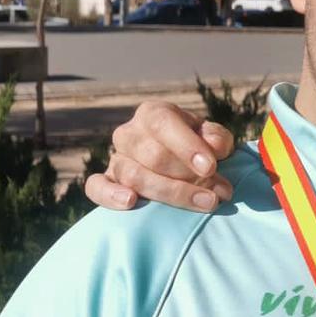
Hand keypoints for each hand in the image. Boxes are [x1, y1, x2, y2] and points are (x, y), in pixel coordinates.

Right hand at [83, 100, 235, 211]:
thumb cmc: (199, 148)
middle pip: (153, 156)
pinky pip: (95, 186)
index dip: (186, 146)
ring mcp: (116, 158)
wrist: (181, 165)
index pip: (163, 124)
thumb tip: (214, 146)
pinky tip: (130, 202)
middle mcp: (129, 133)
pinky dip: (109, 195)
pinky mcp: (105, 181)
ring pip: (134, 175)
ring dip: (172, 193)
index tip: (210, 167)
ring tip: (206, 203)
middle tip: (220, 192)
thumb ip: (216, 138)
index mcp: (153, 114)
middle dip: (190, 178)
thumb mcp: (213, 138)